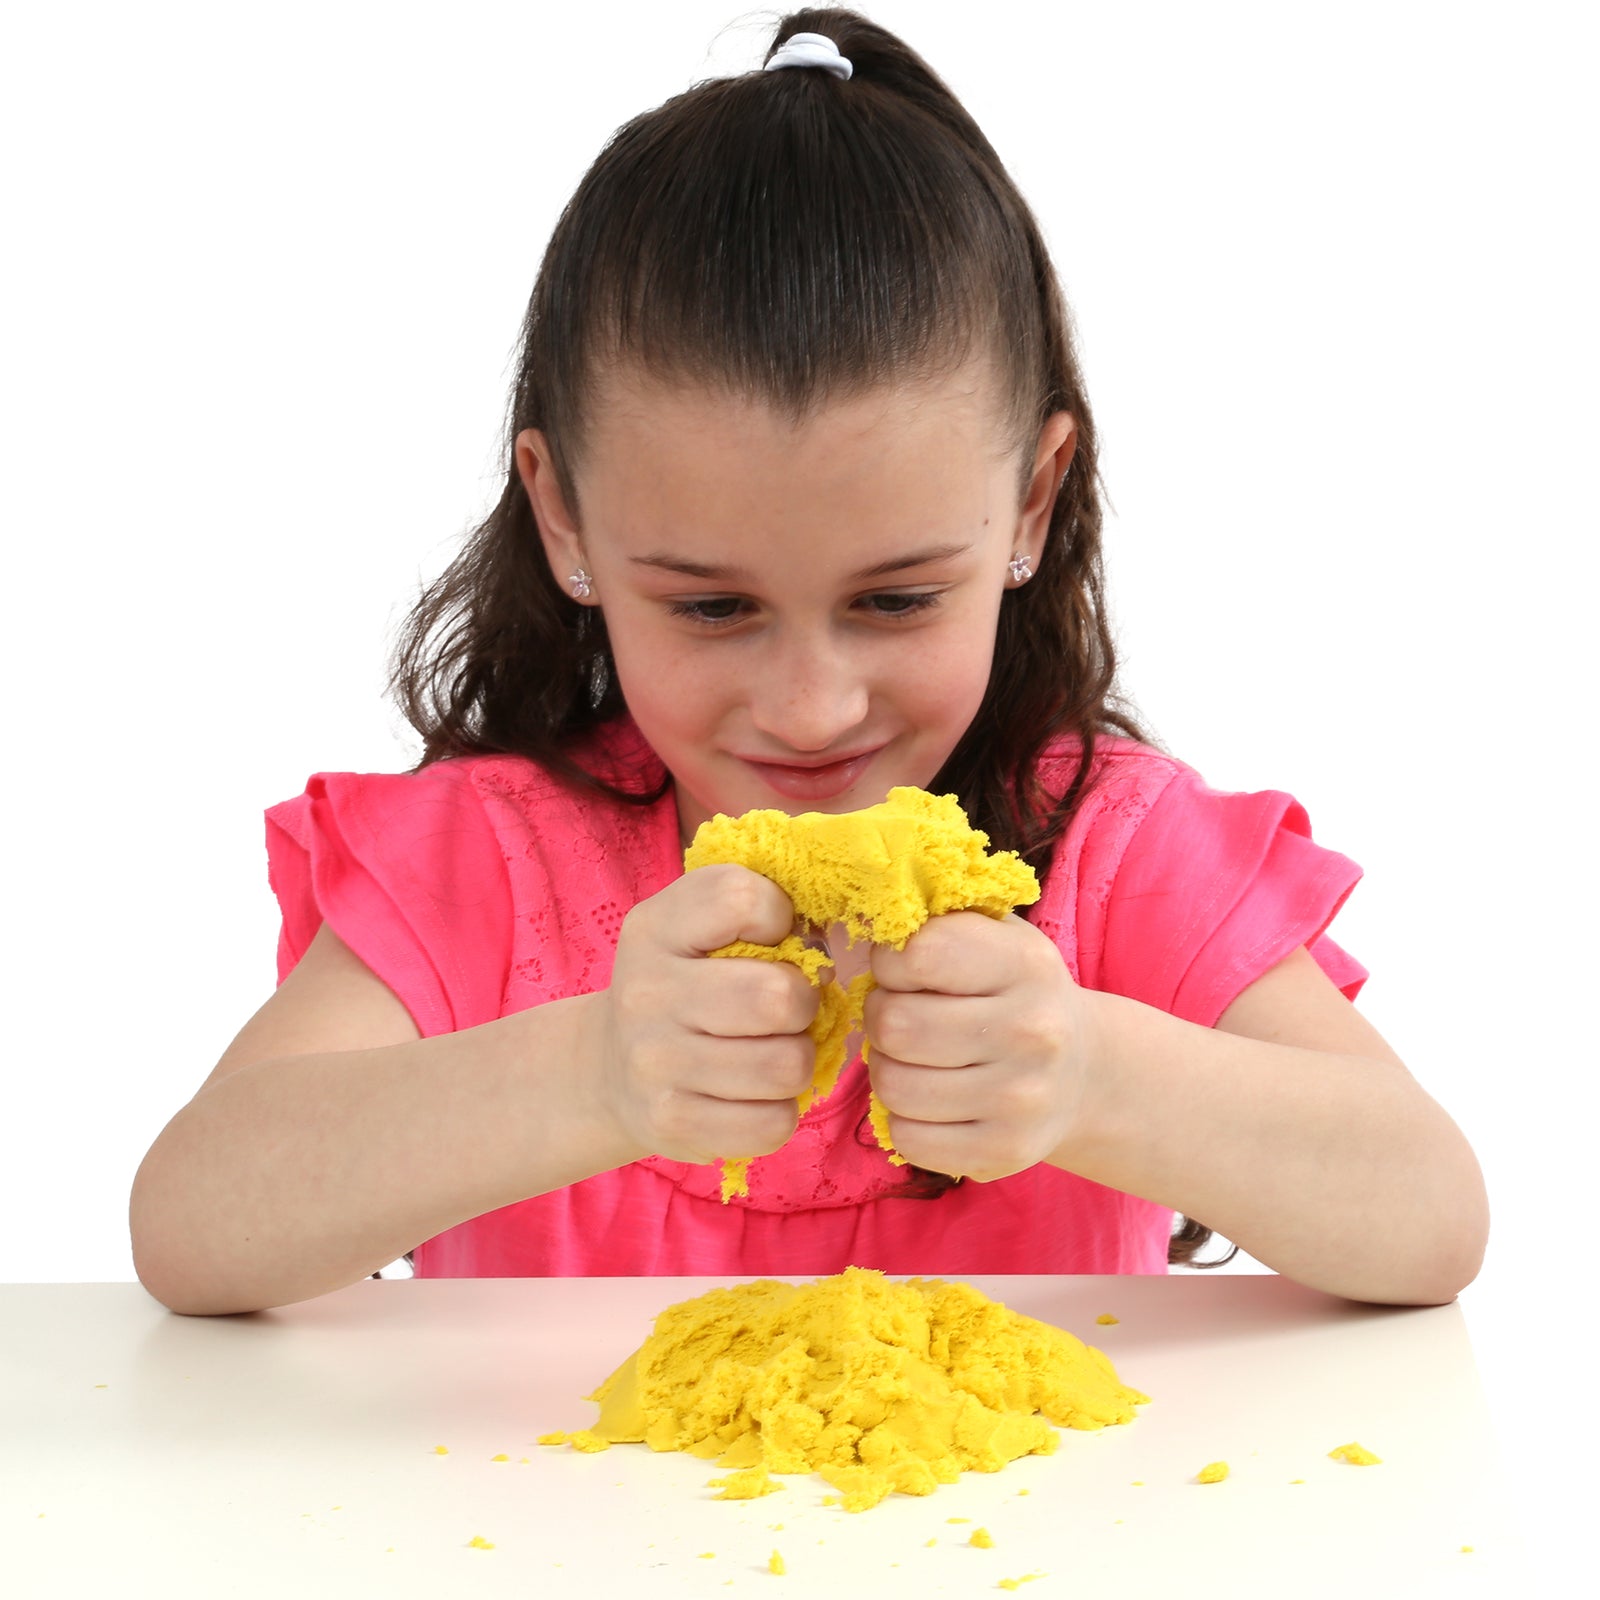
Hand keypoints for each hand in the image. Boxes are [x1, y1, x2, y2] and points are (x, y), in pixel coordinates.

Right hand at [590, 865, 819, 1165]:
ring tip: (771, 1052)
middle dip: (802, 1003)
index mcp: (656, 929)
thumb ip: (758, 913)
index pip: (739, 899)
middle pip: (777, 997)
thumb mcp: (696, 930)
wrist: (608, 1068)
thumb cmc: (684, 987)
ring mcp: (655, 1063)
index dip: (778, 915)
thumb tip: (826, 941)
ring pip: (786, 1066)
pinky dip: (780, 1111)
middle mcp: (647, 993)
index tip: (772, 936)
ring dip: (796, 1060)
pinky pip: (773, 1124)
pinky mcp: (673, 1122)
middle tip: (787, 1009)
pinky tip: (755, 1094)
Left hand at [863, 911, 1092, 1181]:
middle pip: (896, 1025)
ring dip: (888, 1068)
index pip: (920, 954)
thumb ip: (941, 919)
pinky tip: (931, 1100)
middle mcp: (1031, 1032)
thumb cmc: (1015, 992)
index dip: (891, 961)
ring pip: (893, 1085)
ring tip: (915, 1057)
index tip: (903, 969)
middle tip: (901, 1016)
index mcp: (1025, 964)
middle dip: (881, 1017)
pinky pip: (907, 1138)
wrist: (1084, 1072)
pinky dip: (904, 1118)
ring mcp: (1020, 1099)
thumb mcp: (996, 936)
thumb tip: (878, 917)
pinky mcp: (1002, 1151)